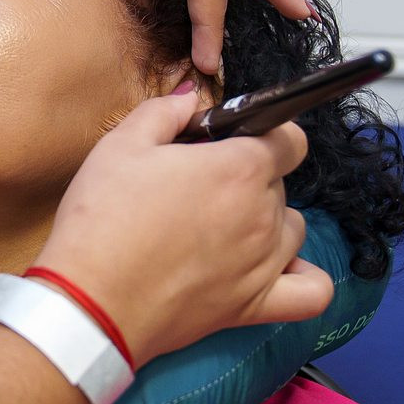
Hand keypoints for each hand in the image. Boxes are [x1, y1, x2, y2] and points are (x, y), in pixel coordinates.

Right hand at [33, 88, 332, 365]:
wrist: (91, 301)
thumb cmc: (102, 220)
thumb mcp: (120, 146)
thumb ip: (164, 112)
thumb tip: (190, 98)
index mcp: (239, 168)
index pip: (290, 139)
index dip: (263, 134)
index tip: (230, 142)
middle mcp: (262, 214)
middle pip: (280, 184)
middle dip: (246, 178)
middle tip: (196, 187)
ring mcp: (264, 263)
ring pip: (292, 228)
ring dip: (267, 221)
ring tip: (222, 226)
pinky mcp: (254, 306)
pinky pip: (313, 292)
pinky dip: (305, 277)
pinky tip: (278, 268)